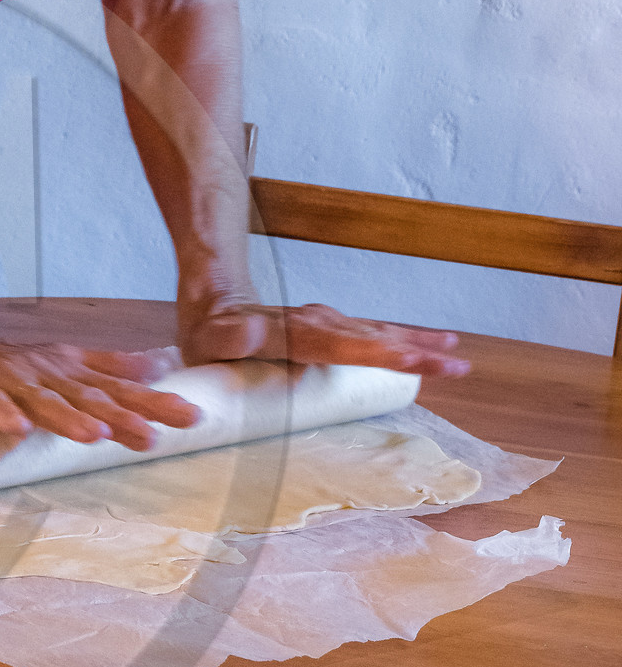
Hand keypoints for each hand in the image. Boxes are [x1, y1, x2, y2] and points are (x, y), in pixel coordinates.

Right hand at [0, 339, 202, 447]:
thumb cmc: (4, 367)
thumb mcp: (62, 363)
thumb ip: (108, 366)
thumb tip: (159, 366)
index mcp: (68, 370)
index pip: (118, 387)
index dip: (153, 401)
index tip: (192, 415)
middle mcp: (45, 372)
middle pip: (89, 396)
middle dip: (122, 414)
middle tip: (154, 435)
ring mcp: (8, 379)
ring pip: (44, 401)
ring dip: (68, 418)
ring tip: (95, 435)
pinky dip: (3, 414)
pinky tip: (18, 430)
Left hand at [179, 294, 470, 376]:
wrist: (213, 300)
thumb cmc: (209, 332)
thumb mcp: (212, 339)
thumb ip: (233, 339)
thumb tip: (254, 336)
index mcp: (294, 333)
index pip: (344, 346)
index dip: (381, 353)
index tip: (414, 359)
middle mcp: (318, 323)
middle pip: (373, 340)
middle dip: (416, 353)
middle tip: (457, 366)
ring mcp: (327, 323)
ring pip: (379, 333)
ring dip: (418, 344)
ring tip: (455, 353)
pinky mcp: (331, 328)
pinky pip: (373, 333)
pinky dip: (404, 338)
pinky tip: (431, 343)